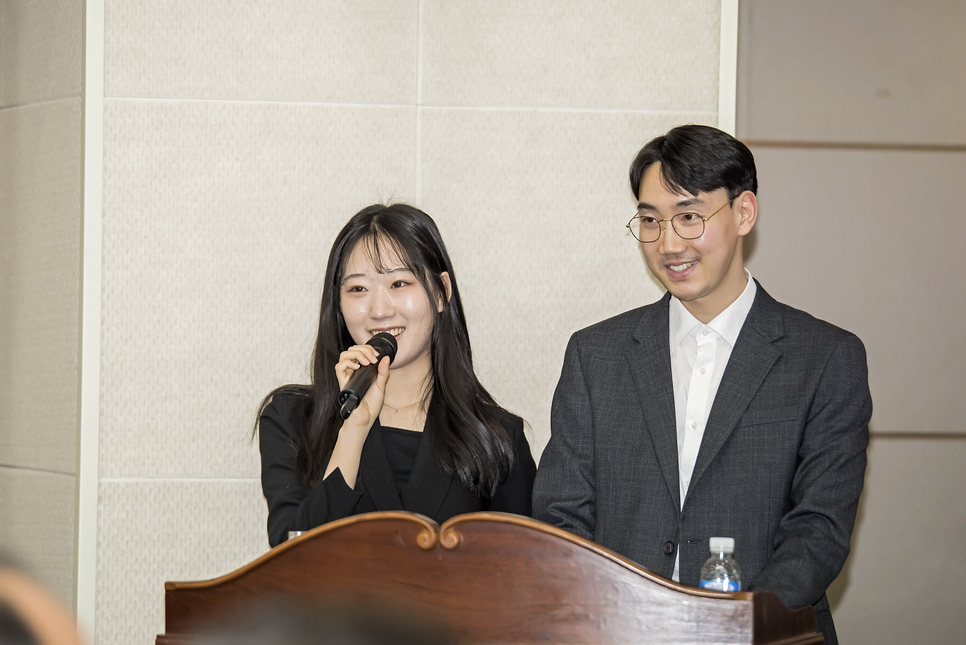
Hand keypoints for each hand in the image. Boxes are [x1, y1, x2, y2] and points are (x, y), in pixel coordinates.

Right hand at [324, 348, 390, 485]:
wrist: (364, 419)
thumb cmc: (371, 406)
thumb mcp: (381, 386)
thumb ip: (383, 372)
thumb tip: (386, 358)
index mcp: (362, 371)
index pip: (360, 351)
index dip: (367, 348)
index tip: (376, 355)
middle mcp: (353, 372)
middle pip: (351, 350)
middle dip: (363, 349)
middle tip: (372, 357)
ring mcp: (347, 376)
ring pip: (344, 355)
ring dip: (356, 354)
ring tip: (365, 361)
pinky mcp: (343, 383)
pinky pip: (339, 367)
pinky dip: (347, 363)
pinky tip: (356, 367)